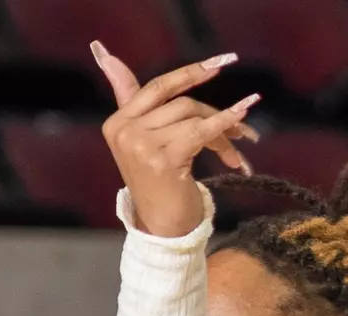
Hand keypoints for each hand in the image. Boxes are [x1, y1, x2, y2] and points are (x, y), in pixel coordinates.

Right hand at [91, 41, 260, 237]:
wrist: (163, 230)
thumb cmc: (161, 187)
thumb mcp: (145, 140)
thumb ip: (130, 96)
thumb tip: (103, 52)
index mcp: (118, 122)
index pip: (158, 88)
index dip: (191, 73)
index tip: (223, 61)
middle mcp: (125, 130)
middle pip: (181, 103)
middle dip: (215, 115)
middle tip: (242, 132)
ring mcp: (141, 144)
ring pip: (194, 118)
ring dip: (224, 132)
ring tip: (239, 151)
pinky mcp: (162, 158)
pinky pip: (201, 132)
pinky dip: (225, 124)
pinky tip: (243, 114)